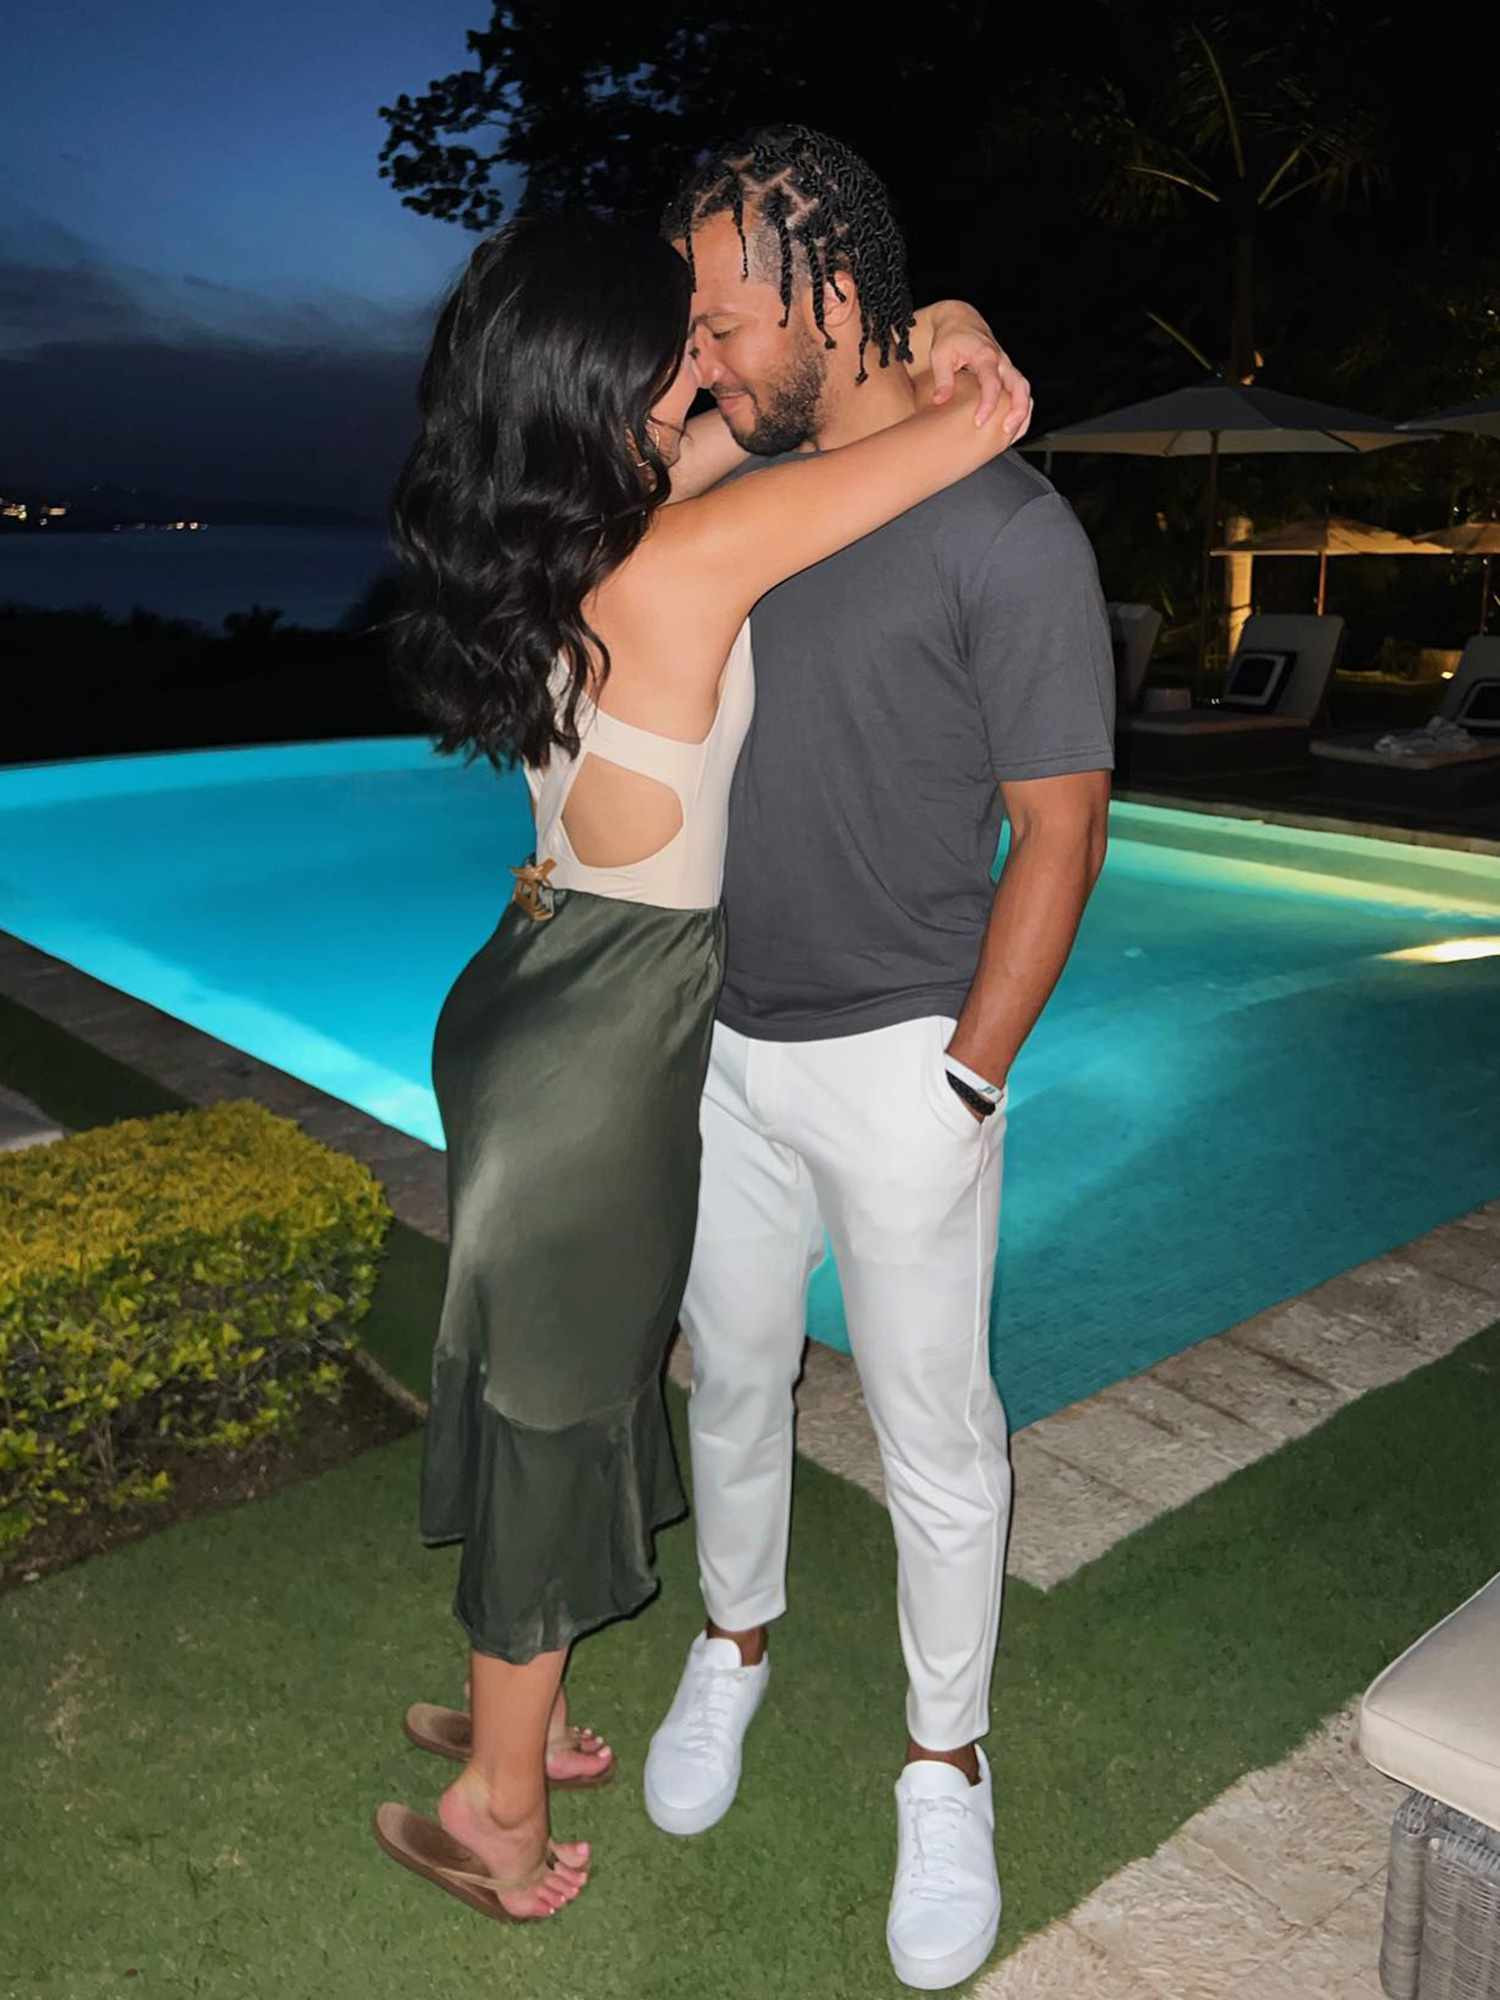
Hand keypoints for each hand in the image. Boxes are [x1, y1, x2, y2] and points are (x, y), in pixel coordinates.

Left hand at [927, 305, 1031, 440]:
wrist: (960, 321)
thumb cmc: (950, 338)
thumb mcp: (940, 355)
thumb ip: (943, 379)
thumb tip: (940, 401)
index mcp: (985, 355)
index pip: (992, 383)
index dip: (988, 404)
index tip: (979, 422)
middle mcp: (1001, 361)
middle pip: (1019, 386)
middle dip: (1017, 409)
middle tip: (1006, 431)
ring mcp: (1006, 366)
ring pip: (1024, 388)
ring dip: (1022, 410)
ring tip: (1012, 432)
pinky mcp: (1006, 372)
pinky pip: (1020, 390)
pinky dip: (1020, 406)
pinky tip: (1012, 425)